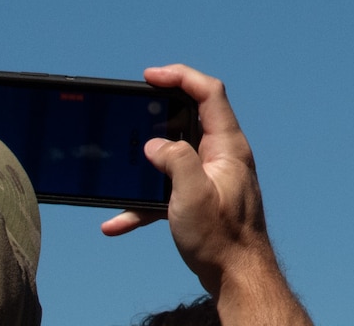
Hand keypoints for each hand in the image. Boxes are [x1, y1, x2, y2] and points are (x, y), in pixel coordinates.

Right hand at [99, 66, 287, 300]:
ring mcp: (213, 176)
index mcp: (227, 146)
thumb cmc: (222, 237)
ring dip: (147, 162)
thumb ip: (176, 160)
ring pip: (175, 156)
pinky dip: (144, 202)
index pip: (209, 93)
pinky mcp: (202, 199)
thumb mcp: (193, 195)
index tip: (150, 76)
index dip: (180, 77)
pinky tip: (116, 223)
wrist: (237, 276)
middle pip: (190, 117)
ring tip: (120, 162)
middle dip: (160, 110)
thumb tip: (154, 145)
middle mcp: (223, 155)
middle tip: (133, 108)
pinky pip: (169, 190)